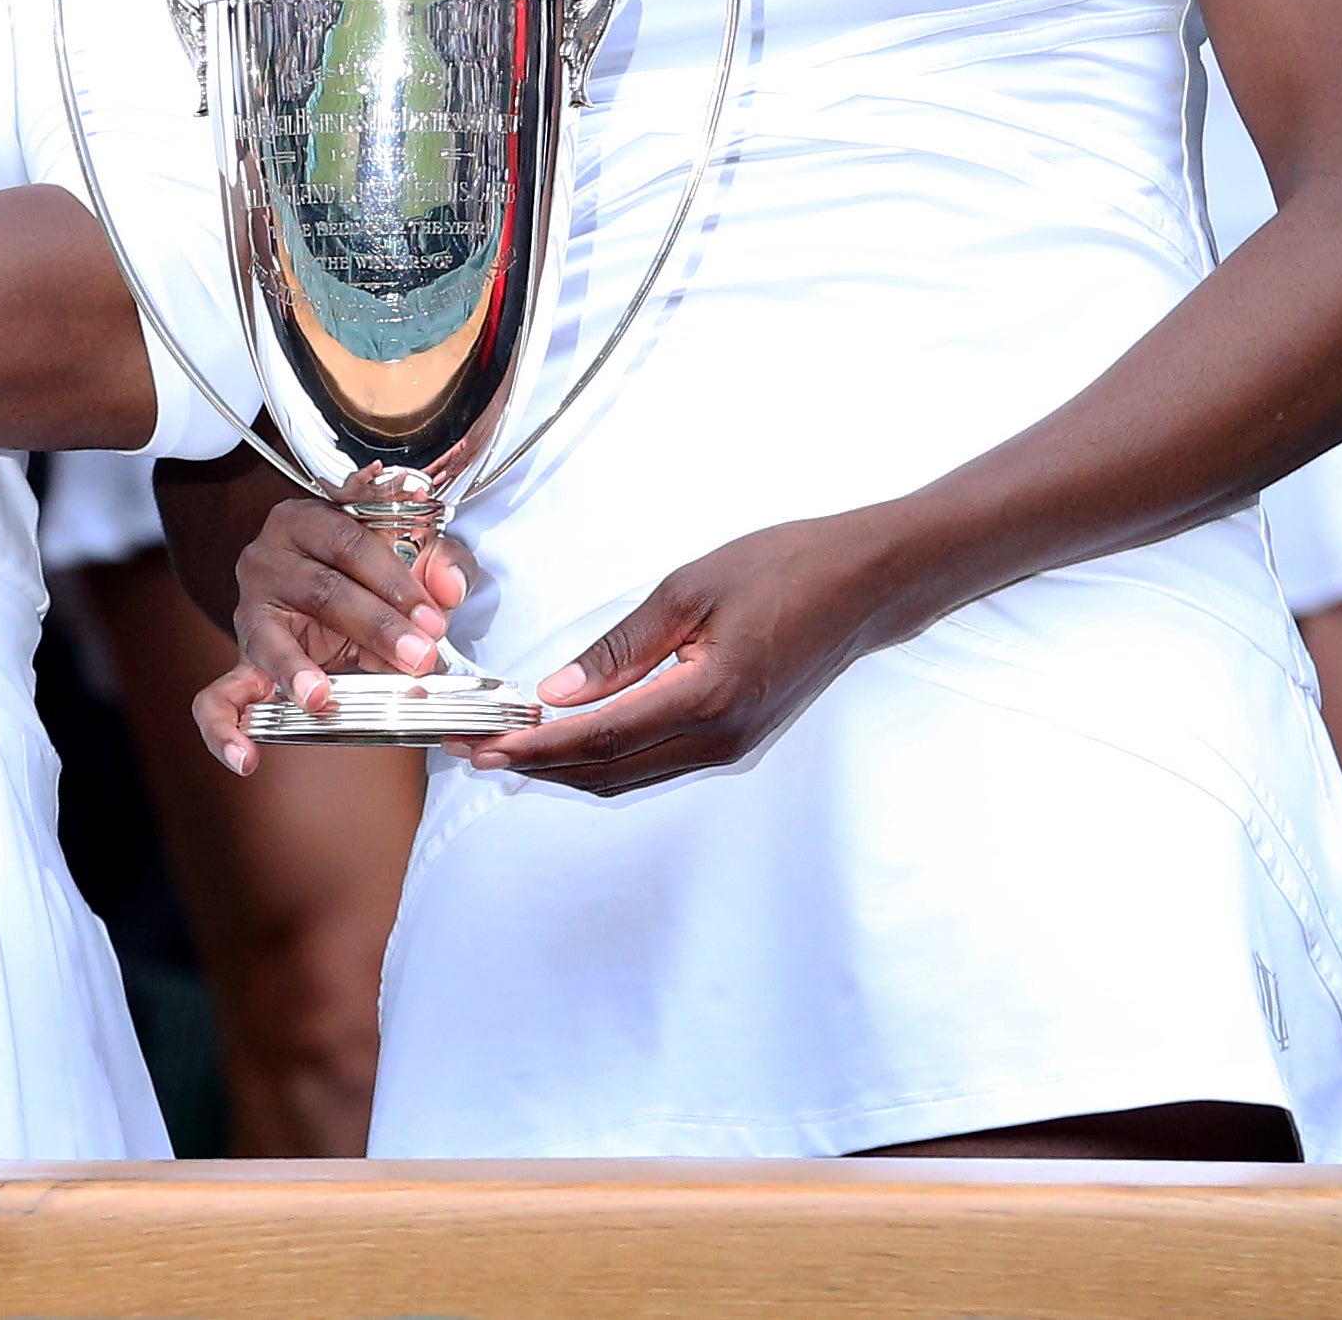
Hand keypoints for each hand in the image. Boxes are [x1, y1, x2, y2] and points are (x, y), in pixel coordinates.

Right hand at [188, 493, 470, 775]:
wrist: (311, 574)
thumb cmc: (363, 566)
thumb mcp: (406, 550)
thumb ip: (438, 561)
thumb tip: (450, 589)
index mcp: (305, 521)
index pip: (350, 543)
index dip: (395, 580)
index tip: (433, 616)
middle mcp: (266, 560)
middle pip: (321, 591)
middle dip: (375, 627)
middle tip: (418, 658)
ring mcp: (249, 613)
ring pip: (270, 640)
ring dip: (300, 672)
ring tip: (321, 697)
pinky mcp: (243, 661)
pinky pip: (219, 697)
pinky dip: (225, 729)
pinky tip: (245, 758)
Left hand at [459, 514, 889, 797]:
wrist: (867, 583)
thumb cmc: (787, 568)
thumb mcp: (690, 589)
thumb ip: (621, 649)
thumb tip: (558, 693)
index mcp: (708, 698)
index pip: (601, 738)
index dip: (535, 748)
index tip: (483, 747)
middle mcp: (721, 738)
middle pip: (610, 770)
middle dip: (537, 765)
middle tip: (474, 748)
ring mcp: (734, 745)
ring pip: (632, 773)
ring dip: (569, 765)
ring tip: (509, 746)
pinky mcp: (739, 738)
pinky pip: (657, 761)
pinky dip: (607, 756)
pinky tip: (574, 737)